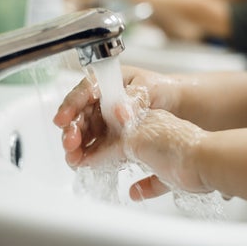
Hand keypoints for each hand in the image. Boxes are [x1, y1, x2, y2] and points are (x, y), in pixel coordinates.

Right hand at [53, 66, 209, 199]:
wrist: (183, 105)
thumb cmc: (166, 89)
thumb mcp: (151, 89)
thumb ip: (133, 99)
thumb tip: (118, 111)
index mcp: (110, 82)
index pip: (84, 92)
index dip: (71, 105)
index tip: (63, 119)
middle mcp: (104, 101)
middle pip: (80, 115)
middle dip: (72, 130)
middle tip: (70, 144)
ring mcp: (107, 119)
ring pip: (86, 132)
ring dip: (78, 145)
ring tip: (74, 159)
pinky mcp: (113, 136)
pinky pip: (98, 145)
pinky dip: (90, 154)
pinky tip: (85, 163)